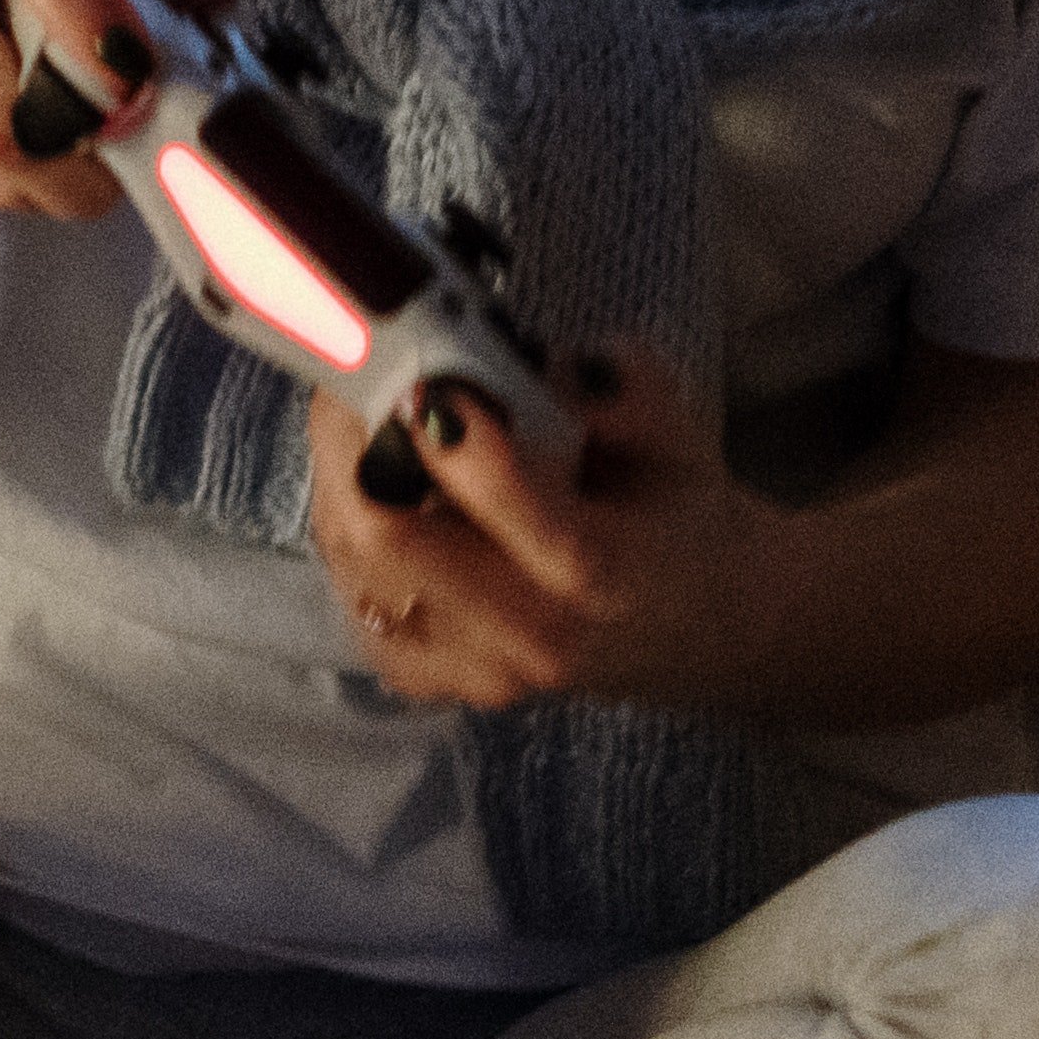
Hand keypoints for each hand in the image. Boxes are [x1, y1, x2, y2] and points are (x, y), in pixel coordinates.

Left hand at [307, 346, 762, 713]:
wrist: (699, 629)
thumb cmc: (676, 520)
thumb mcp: (678, 434)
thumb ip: (621, 388)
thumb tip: (531, 361)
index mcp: (603, 573)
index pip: (504, 504)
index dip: (442, 427)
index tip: (424, 365)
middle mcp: (529, 634)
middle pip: (383, 532)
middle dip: (355, 433)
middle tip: (360, 363)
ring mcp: (469, 667)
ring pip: (347, 554)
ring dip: (339, 470)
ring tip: (362, 409)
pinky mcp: (426, 677)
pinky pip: (348, 586)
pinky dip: (344, 524)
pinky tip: (375, 485)